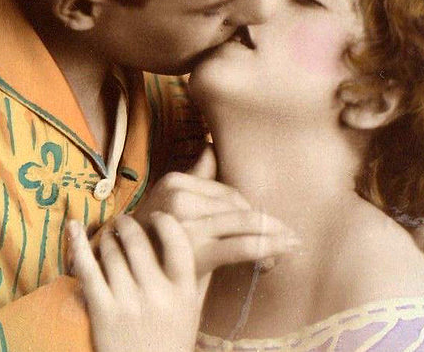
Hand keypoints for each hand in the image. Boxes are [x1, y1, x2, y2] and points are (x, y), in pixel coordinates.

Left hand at [68, 213, 200, 351]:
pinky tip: (73, 228)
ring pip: (113, 253)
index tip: (158, 216)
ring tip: (108, 235)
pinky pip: (87, 269)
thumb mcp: (190, 311)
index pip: (178, 242)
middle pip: (139, 243)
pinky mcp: (102, 312)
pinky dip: (79, 245)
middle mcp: (158, 295)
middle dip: (128, 225)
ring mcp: (128, 303)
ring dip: (108, 238)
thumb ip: (189, 277)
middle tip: (123, 221)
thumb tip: (189, 236)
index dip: (166, 222)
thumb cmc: (169, 343)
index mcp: (184, 293)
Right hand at [133, 146, 299, 279]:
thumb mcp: (170, 203)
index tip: (269, 225)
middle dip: (266, 225)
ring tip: (288, 248)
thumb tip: (210, 144)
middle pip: (236, 208)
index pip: (227, 193)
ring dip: (271, 240)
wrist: (133, 280)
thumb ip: (194, 175)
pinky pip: (240, 248)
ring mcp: (185, 225)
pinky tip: (276, 259)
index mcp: (175, 182)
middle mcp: (178, 199)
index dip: (251, 210)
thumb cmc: (157, 242)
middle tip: (290, 238)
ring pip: (242, 226)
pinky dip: (264, 251)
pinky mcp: (194, 251)